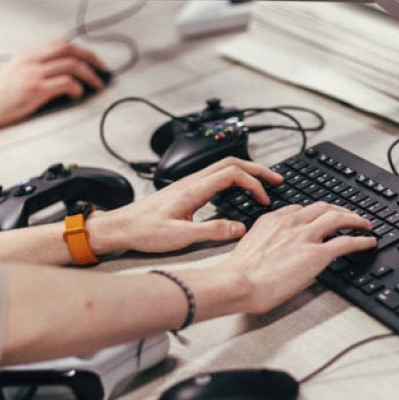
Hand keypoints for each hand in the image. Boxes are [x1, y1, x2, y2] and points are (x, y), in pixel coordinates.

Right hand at [0, 40, 107, 135]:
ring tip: (97, 86)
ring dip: (90, 75)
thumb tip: (56, 77)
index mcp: (28, 55)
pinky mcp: (35, 89)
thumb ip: (33, 70)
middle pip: (70, 49)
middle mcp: (32, 59)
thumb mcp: (14, 74)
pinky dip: (77, 88)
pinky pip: (65, 83)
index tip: (92, 61)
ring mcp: (34, 73)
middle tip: (104, 70)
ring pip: (72, 65)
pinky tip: (78, 95)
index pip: (61, 45)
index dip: (81, 51)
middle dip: (92, 58)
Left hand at [89, 157, 284, 255]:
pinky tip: (238, 191)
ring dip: (246, 171)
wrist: (121, 227)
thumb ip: (212, 231)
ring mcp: (188, 183)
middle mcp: (192, 181)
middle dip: (257, 169)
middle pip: (231, 162)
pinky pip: (215, 176)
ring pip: (223, 167)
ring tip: (263, 183)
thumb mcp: (181, 237)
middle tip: (277, 179)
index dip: (254, 184)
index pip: (232, 173)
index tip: (264, 200)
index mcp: (193, 189)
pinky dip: (233, 178)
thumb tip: (240, 228)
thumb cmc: (145, 231)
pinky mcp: (185, 190)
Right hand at [218, 201, 376, 313]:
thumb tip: (271, 255)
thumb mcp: (248, 250)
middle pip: (321, 208)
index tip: (318, 217)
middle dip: (337, 209)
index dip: (312, 213)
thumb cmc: (238, 275)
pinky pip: (347, 241)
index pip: (298, 209)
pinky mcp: (317, 254)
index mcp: (271, 221)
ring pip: (337, 218)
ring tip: (364, 224)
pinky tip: (369, 241)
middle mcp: (290, 223)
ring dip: (354, 219)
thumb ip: (263, 245)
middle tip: (347, 215)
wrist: (239, 283)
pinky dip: (362, 239)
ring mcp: (305, 237)